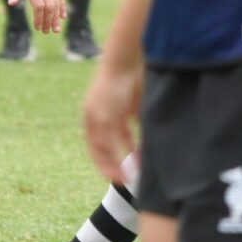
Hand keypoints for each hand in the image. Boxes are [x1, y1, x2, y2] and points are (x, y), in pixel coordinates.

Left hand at [5, 0, 65, 33]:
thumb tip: (12, 4)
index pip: (39, 6)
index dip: (39, 19)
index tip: (37, 27)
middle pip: (50, 7)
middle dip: (49, 21)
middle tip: (46, 32)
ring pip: (57, 1)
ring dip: (57, 16)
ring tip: (56, 28)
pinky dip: (62, 5)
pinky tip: (62, 14)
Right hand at [83, 64, 140, 182]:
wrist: (126, 60)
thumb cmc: (109, 87)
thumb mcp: (104, 118)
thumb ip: (107, 142)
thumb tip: (115, 165)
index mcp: (91, 121)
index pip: (97, 152)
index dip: (107, 168)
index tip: (120, 181)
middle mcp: (104, 119)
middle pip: (111, 149)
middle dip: (120, 164)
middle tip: (133, 178)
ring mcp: (120, 113)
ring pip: (126, 141)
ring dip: (132, 155)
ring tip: (142, 166)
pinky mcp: (135, 108)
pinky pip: (138, 130)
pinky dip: (142, 141)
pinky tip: (149, 149)